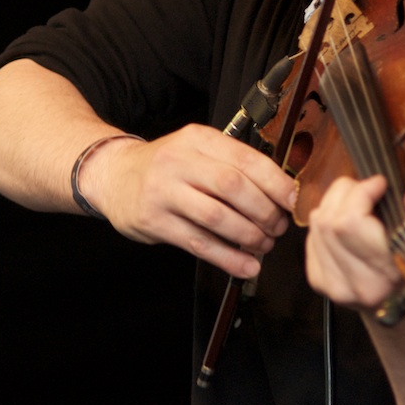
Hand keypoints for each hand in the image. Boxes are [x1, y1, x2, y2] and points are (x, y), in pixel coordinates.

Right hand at [78, 124, 295, 276]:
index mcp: (197, 139)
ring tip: (263, 244)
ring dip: (249, 236)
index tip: (292, 200)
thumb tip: (281, 191)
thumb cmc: (164, 166)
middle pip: (233, 187)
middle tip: (277, 226)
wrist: (113, 175)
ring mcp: (164, 192)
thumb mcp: (195, 150)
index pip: (245, 158)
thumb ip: (231, 164)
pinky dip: (227, 257)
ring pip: (217, 217)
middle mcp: (179, 161)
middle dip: (264, 212)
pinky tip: (245, 265)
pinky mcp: (154, 221)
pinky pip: (198, 243)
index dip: (275, 183)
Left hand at [305, 175, 404, 309]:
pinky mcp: (319, 283)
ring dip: (333, 204)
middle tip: (365, 189)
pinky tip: (343, 223)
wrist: (400, 303)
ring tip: (355, 203)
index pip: (351, 223)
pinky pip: (311, 237)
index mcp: (391, 273)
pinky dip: (324, 222)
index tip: (379, 184)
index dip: (360, 193)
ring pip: (317, 226)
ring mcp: (335, 286)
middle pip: (330, 221)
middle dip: (346, 193)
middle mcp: (360, 284)